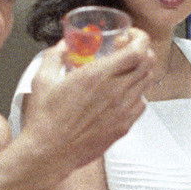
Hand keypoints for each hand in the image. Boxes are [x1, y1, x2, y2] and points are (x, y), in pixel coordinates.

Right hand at [20, 31, 155, 169]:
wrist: (49, 153)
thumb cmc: (45, 119)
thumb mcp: (42, 79)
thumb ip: (55, 56)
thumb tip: (64, 46)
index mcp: (97, 75)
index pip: (138, 50)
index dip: (139, 38)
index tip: (128, 36)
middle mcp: (115, 91)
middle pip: (148, 63)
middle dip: (142, 51)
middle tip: (127, 51)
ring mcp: (123, 110)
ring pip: (147, 83)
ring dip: (139, 72)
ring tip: (123, 72)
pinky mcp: (123, 126)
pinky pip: (141, 104)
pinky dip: (136, 94)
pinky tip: (120, 95)